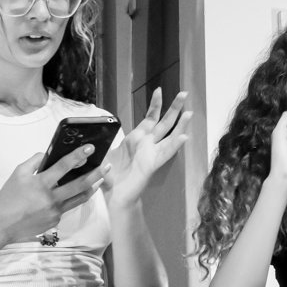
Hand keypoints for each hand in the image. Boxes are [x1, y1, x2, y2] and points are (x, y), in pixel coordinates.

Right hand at [0, 146, 106, 244]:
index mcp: (41, 183)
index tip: (90, 148)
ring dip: (93, 187)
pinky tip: (72, 193)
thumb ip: (34, 161)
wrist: (2, 223)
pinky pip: (67, 207)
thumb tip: (48, 154)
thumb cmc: (8, 196)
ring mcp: (56, 211)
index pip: (63, 166)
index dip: (78, 156)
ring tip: (101, 179)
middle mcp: (51, 197)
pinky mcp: (56, 220)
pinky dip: (71, 198)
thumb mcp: (18, 173)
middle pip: (80, 184)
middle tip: (107, 166)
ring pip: (80, 198)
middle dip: (96, 173)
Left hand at [102, 89, 192, 207]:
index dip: (155, 105)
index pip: (149, 118)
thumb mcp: (106, 153)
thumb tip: (96, 136)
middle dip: (174, 108)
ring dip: (180, 125)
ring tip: (189, 113)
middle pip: (164, 123)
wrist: (114, 196)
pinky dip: (174, 146)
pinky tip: (183, 138)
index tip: (159, 90)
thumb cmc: (110, 175)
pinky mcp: (151, 165)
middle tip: (184, 93)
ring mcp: (151, 154)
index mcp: (136, 138)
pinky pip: (165, 154)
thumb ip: (107, 143)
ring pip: (169, 136)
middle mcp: (147, 144)